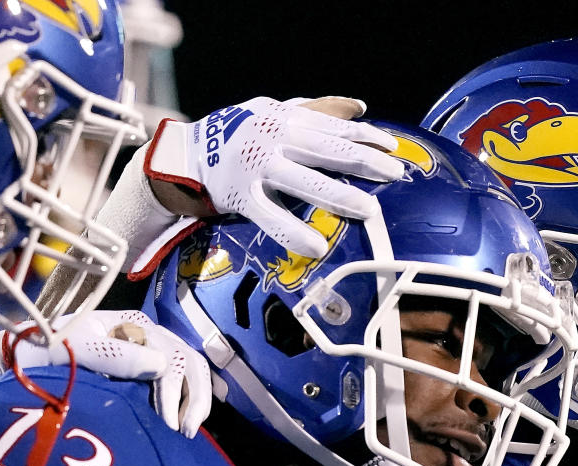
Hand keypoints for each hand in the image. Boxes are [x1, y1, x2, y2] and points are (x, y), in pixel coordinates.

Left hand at [0, 310, 210, 437]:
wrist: (19, 360)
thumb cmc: (43, 350)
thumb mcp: (76, 348)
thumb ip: (115, 354)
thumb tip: (162, 365)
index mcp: (135, 324)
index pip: (173, 354)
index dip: (174, 390)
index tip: (167, 422)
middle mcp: (147, 337)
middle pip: (189, 363)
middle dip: (193, 398)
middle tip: (185, 432)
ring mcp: (146, 356)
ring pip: (189, 374)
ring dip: (194, 403)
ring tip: (187, 433)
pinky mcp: (141, 376)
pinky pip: (177, 386)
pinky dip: (184, 404)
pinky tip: (181, 424)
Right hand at [144, 96, 403, 257]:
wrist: (183, 154)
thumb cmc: (239, 132)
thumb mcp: (274, 112)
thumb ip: (316, 110)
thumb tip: (359, 107)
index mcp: (283, 117)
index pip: (333, 127)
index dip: (365, 137)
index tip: (393, 149)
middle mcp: (271, 138)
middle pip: (326, 150)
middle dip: (363, 163)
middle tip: (394, 175)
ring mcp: (256, 167)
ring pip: (303, 182)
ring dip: (338, 195)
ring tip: (369, 210)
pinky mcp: (240, 196)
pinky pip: (270, 216)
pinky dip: (293, 232)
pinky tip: (317, 246)